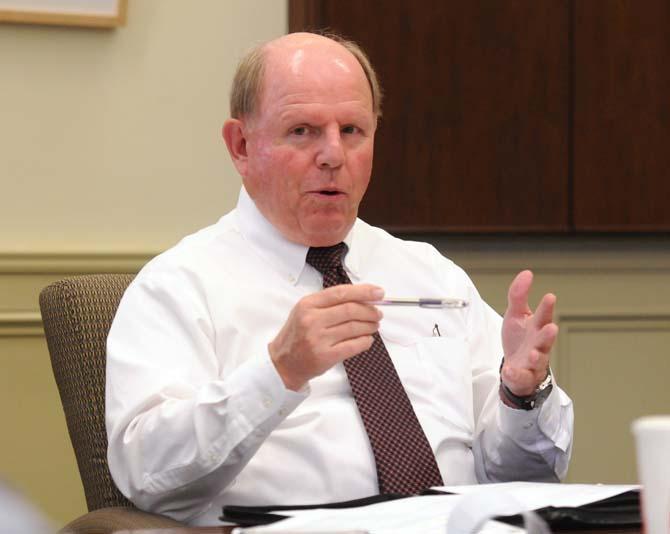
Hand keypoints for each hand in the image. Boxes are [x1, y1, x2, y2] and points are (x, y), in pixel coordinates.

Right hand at [269, 284, 383, 390]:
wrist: (283, 363)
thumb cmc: (297, 336)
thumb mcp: (305, 312)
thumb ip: (330, 303)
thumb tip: (362, 298)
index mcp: (307, 305)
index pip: (341, 293)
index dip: (363, 292)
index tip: (378, 293)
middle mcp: (311, 320)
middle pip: (350, 310)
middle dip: (370, 311)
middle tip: (378, 313)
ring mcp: (318, 339)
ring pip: (354, 328)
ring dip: (369, 326)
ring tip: (374, 326)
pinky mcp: (325, 356)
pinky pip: (353, 346)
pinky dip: (365, 341)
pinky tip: (367, 339)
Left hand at [501, 270, 557, 395]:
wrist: (517, 367)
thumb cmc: (520, 339)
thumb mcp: (515, 315)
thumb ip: (518, 295)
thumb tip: (527, 273)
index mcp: (537, 328)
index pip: (543, 316)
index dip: (546, 307)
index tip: (550, 297)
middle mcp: (539, 345)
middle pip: (545, 340)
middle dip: (548, 334)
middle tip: (551, 327)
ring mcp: (533, 362)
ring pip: (538, 360)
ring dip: (537, 357)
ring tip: (534, 354)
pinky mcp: (523, 376)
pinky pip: (520, 377)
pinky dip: (516, 374)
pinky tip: (510, 370)